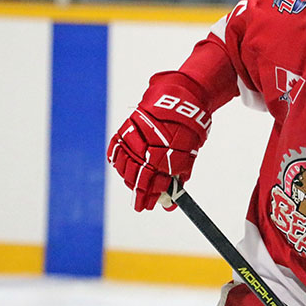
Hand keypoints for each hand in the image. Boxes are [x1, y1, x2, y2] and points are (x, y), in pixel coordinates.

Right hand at [107, 81, 207, 210]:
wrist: (182, 100)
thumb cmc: (189, 130)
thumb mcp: (188, 156)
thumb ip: (177, 179)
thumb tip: (169, 203)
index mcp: (168, 157)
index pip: (154, 184)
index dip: (150, 198)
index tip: (149, 206)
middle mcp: (150, 148)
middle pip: (138, 177)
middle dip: (139, 193)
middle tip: (140, 203)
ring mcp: (136, 137)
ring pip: (124, 165)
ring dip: (127, 178)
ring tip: (132, 185)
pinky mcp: (128, 127)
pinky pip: (116, 148)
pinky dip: (116, 159)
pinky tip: (120, 167)